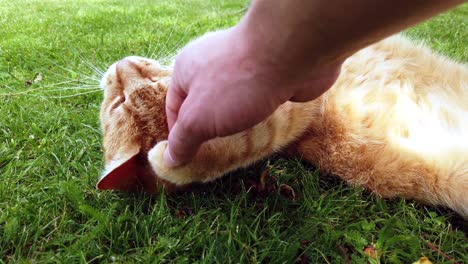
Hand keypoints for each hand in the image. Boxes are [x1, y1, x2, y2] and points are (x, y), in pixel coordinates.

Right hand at [164, 25, 340, 166]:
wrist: (290, 55)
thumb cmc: (235, 84)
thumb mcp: (197, 119)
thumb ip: (182, 140)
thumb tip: (169, 160)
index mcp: (187, 68)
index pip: (174, 106)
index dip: (178, 134)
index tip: (186, 159)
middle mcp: (213, 65)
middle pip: (204, 105)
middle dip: (208, 132)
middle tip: (212, 160)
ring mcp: (244, 70)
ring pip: (232, 105)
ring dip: (234, 127)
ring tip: (237, 152)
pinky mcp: (270, 76)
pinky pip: (258, 102)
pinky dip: (258, 119)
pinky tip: (261, 136)